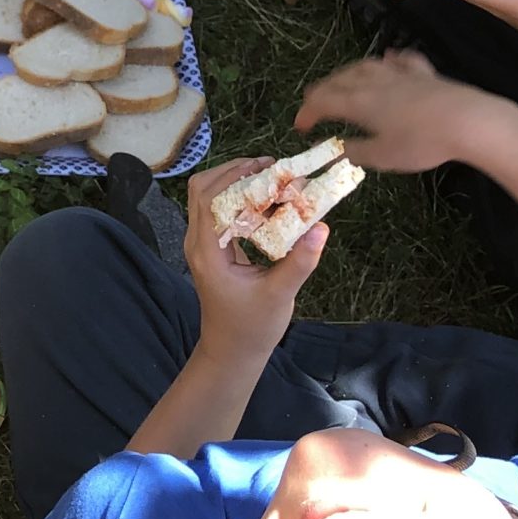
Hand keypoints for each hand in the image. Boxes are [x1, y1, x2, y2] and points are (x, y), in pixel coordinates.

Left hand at [182, 157, 326, 355]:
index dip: (234, 177)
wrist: (232, 351)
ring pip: (206, 197)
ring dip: (233, 181)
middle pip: (202, 190)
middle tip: (270, 167)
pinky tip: (264, 200)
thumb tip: (321, 228)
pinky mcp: (210, 248)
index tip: (266, 167)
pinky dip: (235, 197)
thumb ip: (299, 262)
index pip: (209, 199)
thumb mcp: (280, 295)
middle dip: (233, 171)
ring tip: (268, 176)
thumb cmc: (253, 327)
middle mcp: (197, 242)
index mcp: (207, 252)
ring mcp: (200, 244)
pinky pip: (215, 211)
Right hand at [294, 47, 506, 174]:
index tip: (299, 127)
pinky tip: (389, 60)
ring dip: (348, 73)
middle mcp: (374, 82)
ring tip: (342, 80)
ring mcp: (400, 74)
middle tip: (313, 102)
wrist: (468, 121)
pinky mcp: (425, 73)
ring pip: (365, 66)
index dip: (307, 113)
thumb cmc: (422, 142)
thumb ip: (359, 152)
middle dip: (322, 90)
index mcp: (359, 101)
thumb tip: (343, 148)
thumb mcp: (385, 157)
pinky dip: (389, 62)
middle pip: (340, 79)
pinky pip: (400, 62)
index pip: (323, 102)